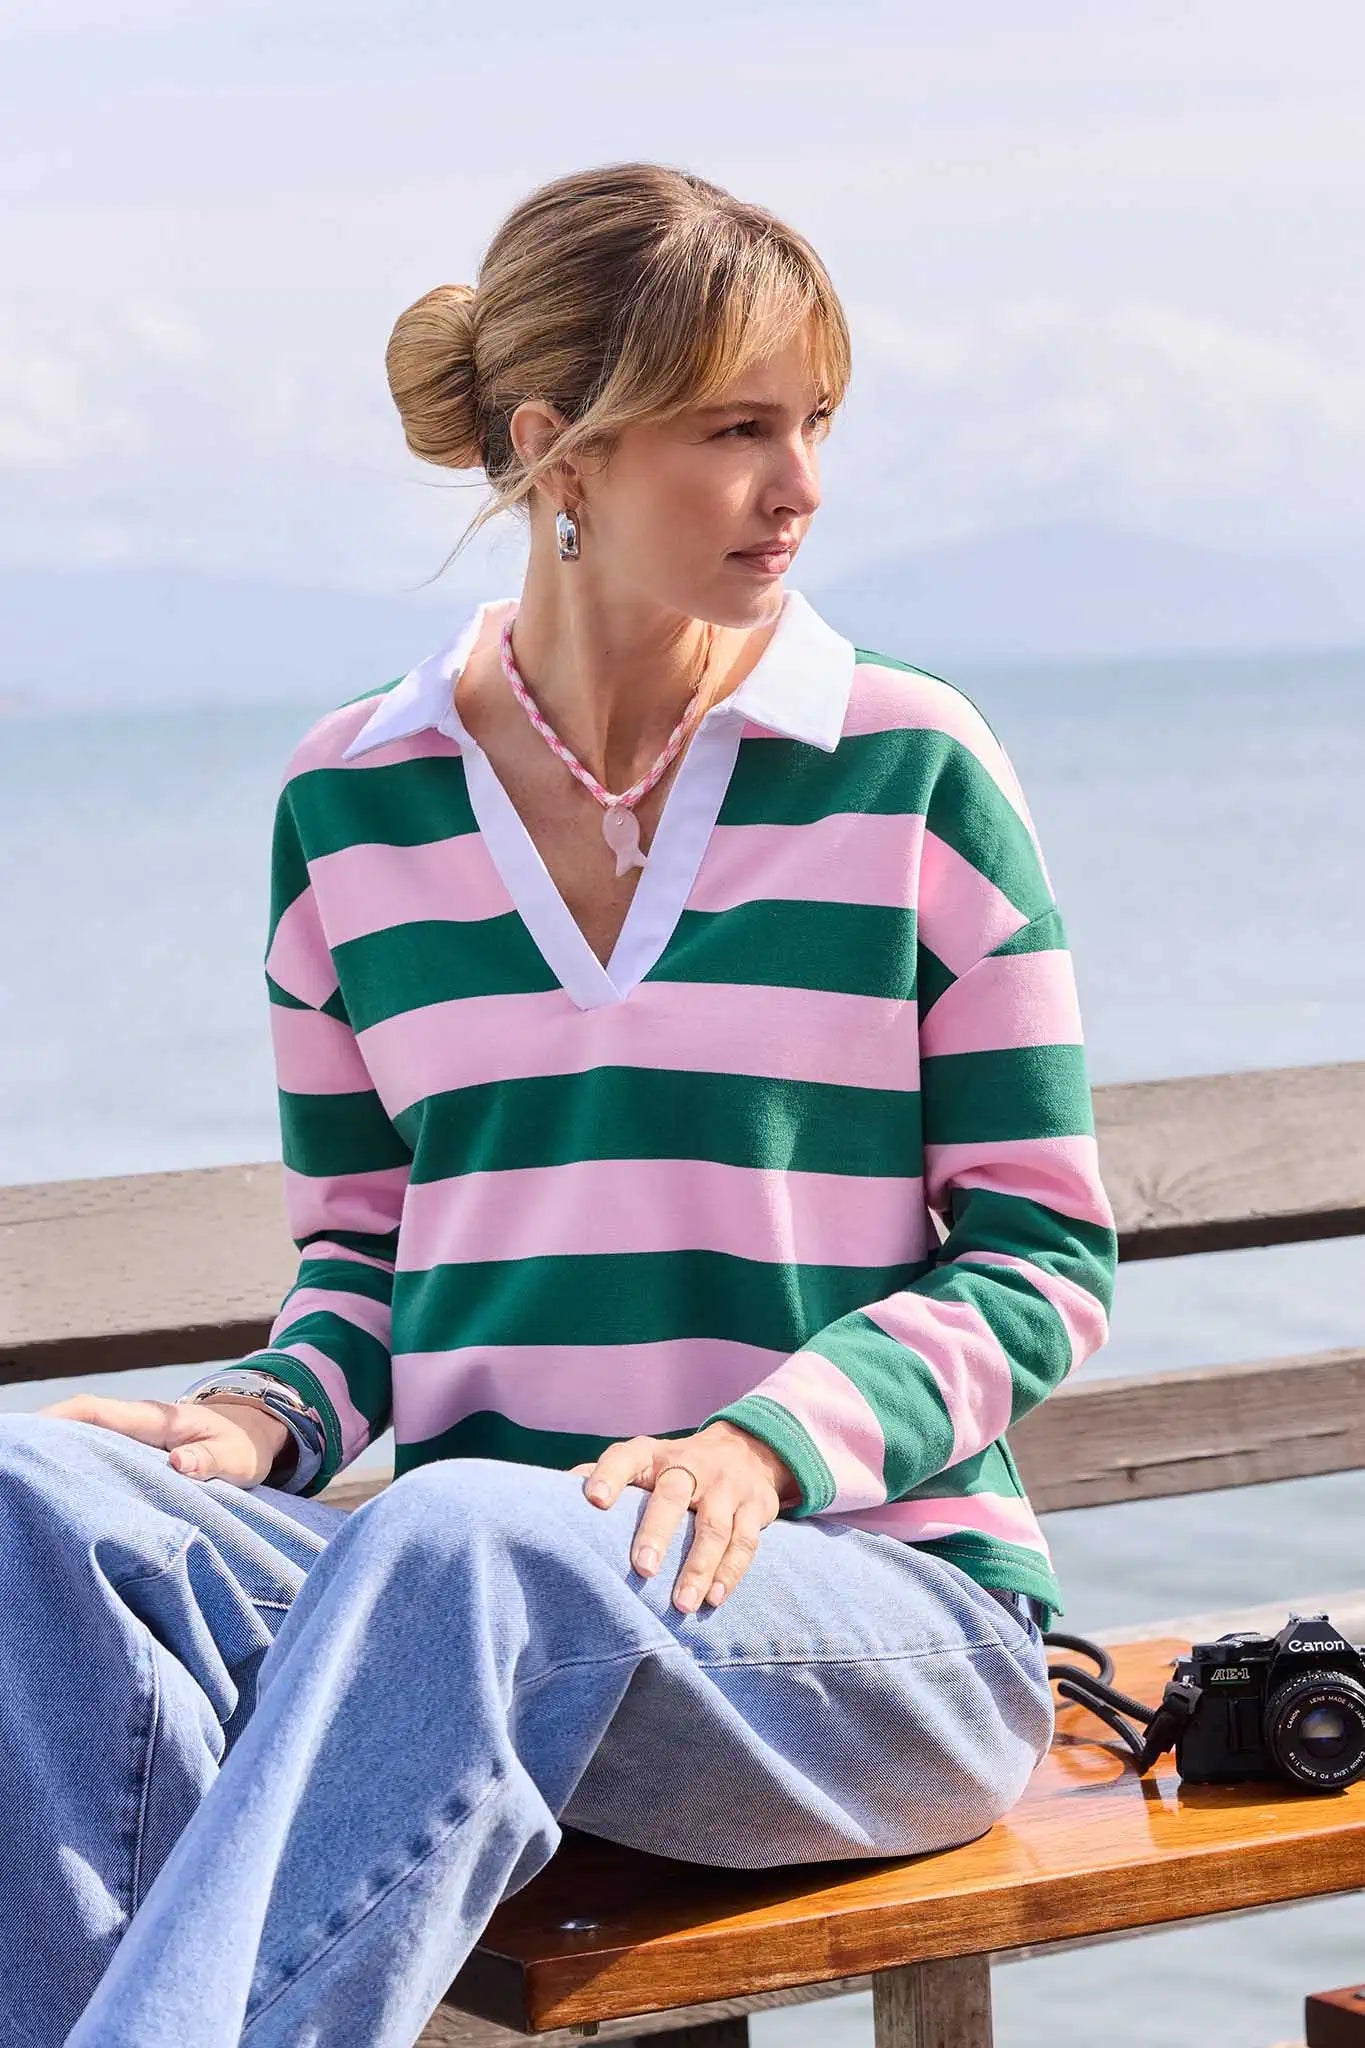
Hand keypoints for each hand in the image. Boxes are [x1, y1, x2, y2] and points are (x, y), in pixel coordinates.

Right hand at [33, 1394, 292, 1489]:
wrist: (252, 1434)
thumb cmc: (243, 1446)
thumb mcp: (236, 1458)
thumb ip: (211, 1460)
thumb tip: (179, 1464)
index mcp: (155, 1419)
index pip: (99, 1411)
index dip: (63, 1418)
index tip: (32, 1431)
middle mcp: (137, 1424)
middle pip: (80, 1423)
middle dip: (46, 1436)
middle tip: (17, 1463)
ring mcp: (133, 1437)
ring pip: (86, 1438)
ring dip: (60, 1452)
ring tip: (27, 1478)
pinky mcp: (134, 1452)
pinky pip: (99, 1453)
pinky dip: (77, 1464)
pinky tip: (58, 1488)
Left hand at [569, 1420, 799, 1614]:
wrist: (747, 1449)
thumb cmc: (676, 1469)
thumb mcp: (643, 1463)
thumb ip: (605, 1477)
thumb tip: (549, 1495)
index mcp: (653, 1455)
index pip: (627, 1457)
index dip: (609, 1475)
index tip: (594, 1500)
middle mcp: (691, 1465)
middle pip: (673, 1495)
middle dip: (658, 1532)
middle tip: (642, 1569)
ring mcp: (726, 1486)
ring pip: (714, 1527)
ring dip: (698, 1567)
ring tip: (681, 1604)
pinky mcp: (756, 1506)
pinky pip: (745, 1541)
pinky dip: (730, 1573)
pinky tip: (714, 1599)